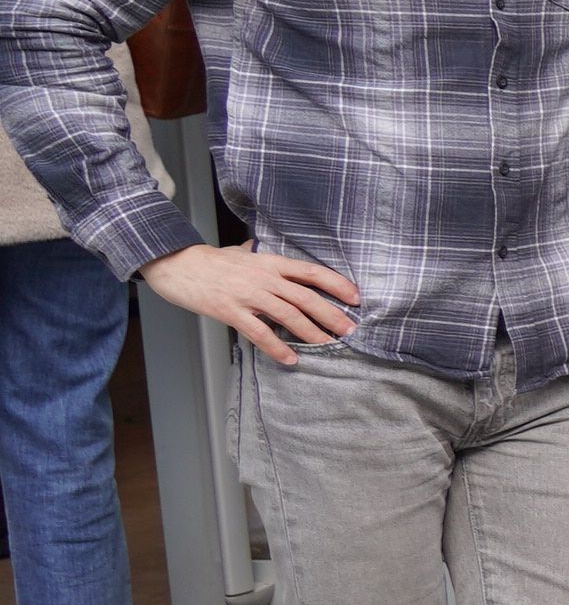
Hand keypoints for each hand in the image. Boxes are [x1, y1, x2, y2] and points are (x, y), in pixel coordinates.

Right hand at [141, 244, 357, 362]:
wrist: (176, 264)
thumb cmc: (211, 261)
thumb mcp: (240, 253)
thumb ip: (256, 254)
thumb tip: (258, 246)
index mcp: (271, 262)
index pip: (312, 272)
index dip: (337, 285)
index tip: (356, 298)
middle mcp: (264, 277)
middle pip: (306, 297)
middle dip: (332, 315)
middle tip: (350, 330)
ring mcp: (247, 295)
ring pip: (288, 316)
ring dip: (312, 333)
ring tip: (328, 346)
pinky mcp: (230, 311)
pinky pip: (259, 333)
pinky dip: (277, 348)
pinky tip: (290, 358)